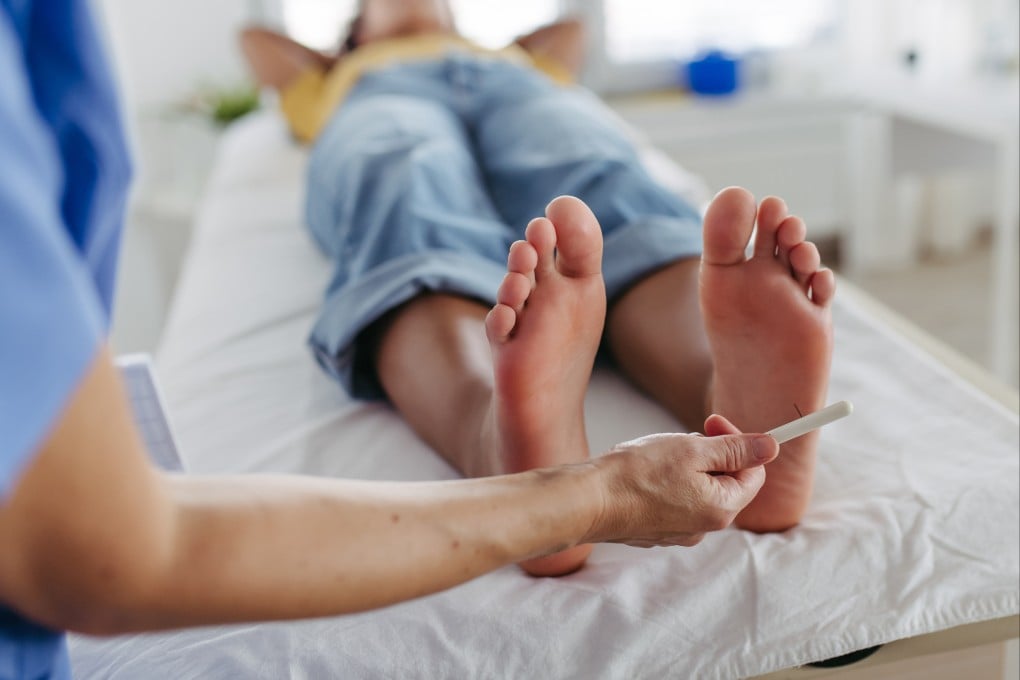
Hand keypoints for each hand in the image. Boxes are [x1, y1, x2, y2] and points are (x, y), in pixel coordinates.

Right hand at [585, 416, 777, 547]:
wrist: (588, 501)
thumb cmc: (637, 473)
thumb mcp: (692, 450)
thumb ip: (735, 449)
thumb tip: (772, 447)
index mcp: (721, 509)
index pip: (753, 472)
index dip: (737, 442)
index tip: (711, 422)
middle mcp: (704, 527)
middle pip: (724, 481)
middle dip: (707, 454)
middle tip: (680, 438)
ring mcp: (679, 532)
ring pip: (697, 489)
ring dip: (684, 466)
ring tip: (655, 454)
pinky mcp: (656, 531)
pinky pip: (674, 500)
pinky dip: (665, 482)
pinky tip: (642, 472)